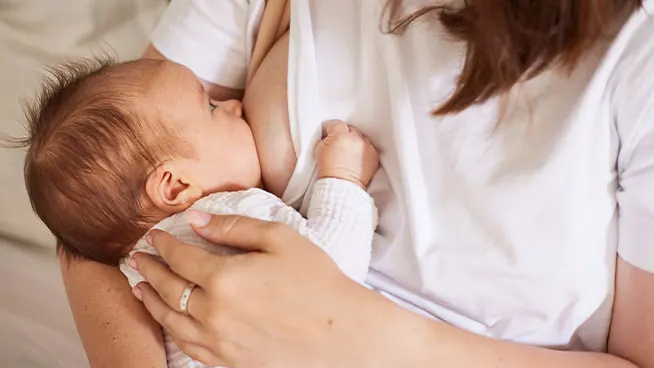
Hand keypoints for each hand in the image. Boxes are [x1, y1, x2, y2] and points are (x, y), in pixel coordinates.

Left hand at [130, 212, 411, 366]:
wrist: (342, 334)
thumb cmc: (317, 281)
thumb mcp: (280, 239)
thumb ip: (235, 227)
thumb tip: (197, 220)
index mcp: (225, 277)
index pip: (180, 256)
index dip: (163, 244)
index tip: (154, 235)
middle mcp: (213, 311)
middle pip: (168, 287)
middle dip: (148, 269)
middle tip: (137, 258)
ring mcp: (217, 341)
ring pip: (169, 318)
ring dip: (148, 299)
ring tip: (138, 287)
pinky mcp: (227, 361)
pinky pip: (186, 345)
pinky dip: (168, 328)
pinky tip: (166, 319)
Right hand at [315, 120, 379, 187]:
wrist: (341, 185)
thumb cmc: (329, 170)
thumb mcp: (319, 149)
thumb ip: (326, 138)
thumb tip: (331, 135)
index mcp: (340, 135)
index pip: (336, 123)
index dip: (332, 130)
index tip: (331, 136)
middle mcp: (355, 138)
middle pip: (350, 129)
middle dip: (345, 135)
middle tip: (340, 146)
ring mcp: (366, 146)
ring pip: (361, 137)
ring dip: (356, 142)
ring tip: (350, 153)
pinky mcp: (374, 154)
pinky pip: (369, 147)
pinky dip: (364, 150)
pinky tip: (357, 158)